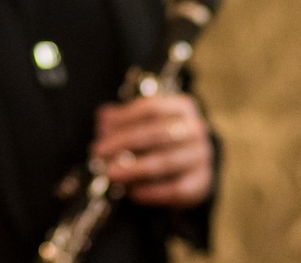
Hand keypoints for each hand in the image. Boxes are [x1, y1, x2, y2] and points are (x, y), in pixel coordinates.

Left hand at [91, 92, 213, 208]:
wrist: (194, 162)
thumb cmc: (163, 138)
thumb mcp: (147, 122)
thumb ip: (124, 119)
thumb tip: (103, 119)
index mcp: (182, 106)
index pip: (151, 108)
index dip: (124, 117)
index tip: (100, 129)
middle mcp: (196, 129)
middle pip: (157, 133)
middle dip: (123, 143)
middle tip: (98, 153)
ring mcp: (202, 157)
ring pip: (165, 162)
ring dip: (133, 169)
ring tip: (110, 174)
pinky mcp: (203, 183)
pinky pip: (176, 189)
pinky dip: (152, 192)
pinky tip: (132, 193)